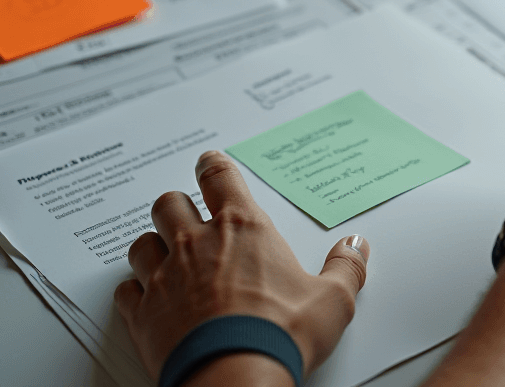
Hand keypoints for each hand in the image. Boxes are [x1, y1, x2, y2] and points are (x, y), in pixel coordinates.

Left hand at [115, 150, 369, 381]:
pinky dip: (134, 291)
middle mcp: (198, 244)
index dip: (211, 165)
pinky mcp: (144, 316)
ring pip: (142, 243)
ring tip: (161, 252)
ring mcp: (166, 279)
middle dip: (177, 204)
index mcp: (243, 228)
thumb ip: (346, 266)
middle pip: (170, 204)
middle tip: (186, 211)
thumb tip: (356, 246)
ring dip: (152, 245)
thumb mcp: (332, 299)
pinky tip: (144, 296)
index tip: (208, 162)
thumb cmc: (280, 333)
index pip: (219, 177)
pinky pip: (126, 292)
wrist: (235, 377)